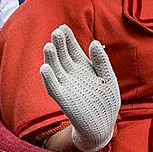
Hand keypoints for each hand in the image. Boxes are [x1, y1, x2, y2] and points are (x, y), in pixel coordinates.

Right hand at [40, 25, 120, 151]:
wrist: (103, 124)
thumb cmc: (107, 101)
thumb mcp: (108, 78)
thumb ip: (101, 61)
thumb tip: (94, 42)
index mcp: (84, 67)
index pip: (73, 49)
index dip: (68, 39)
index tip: (63, 27)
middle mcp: (72, 74)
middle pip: (63, 56)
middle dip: (60, 44)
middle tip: (57, 32)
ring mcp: (66, 86)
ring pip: (55, 69)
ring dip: (51, 58)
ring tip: (49, 46)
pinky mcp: (63, 99)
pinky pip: (53, 87)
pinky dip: (48, 78)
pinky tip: (45, 68)